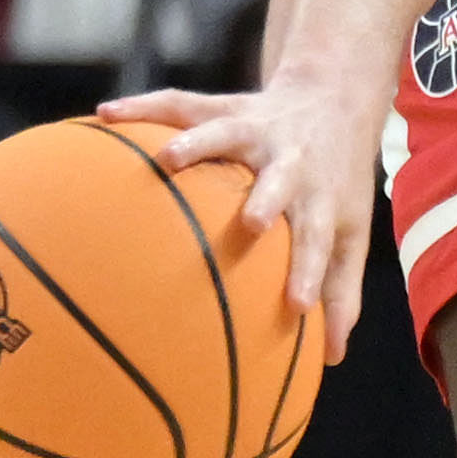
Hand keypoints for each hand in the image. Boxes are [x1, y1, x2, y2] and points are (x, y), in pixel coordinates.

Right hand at [95, 70, 387, 366]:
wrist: (333, 99)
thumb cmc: (334, 183)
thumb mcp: (349, 231)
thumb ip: (339, 292)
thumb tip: (331, 358)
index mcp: (319, 197)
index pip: (317, 238)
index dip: (309, 270)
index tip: (297, 306)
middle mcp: (290, 160)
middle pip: (279, 179)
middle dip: (266, 198)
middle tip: (253, 222)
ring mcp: (255, 129)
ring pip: (225, 132)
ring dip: (197, 143)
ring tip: (164, 159)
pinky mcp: (224, 106)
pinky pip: (180, 105)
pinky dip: (143, 107)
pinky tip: (106, 115)